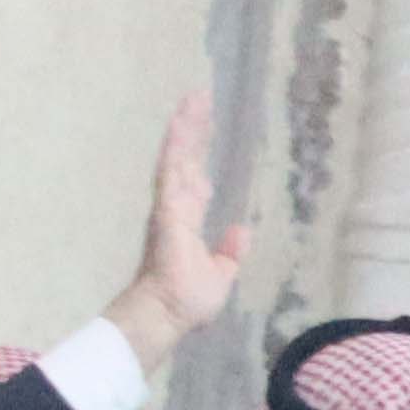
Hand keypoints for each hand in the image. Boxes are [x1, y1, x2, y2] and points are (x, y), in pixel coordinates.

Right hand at [100, 95, 248, 377]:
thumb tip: (241, 229)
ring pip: (180, 156)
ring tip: (194, 95)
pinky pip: (172, 169)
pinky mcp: (168, 208)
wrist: (167, 314)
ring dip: (187, 126)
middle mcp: (178, 207)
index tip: (204, 130)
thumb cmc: (187, 302)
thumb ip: (230, 253)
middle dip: (194, 128)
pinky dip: (177, 145)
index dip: (200, 154)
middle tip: (199, 95)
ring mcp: (171, 205)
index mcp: (189, 222)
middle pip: (188, 159)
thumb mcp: (221, 276)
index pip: (196, 180)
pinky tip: (181, 121)